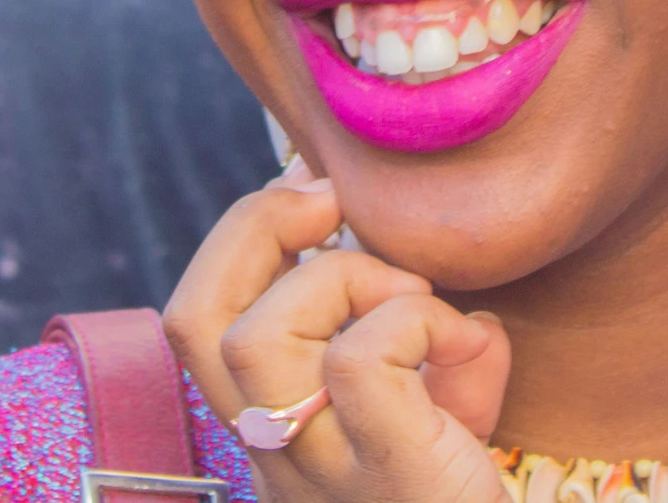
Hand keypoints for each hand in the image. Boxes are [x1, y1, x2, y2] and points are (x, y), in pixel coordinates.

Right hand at [164, 168, 510, 502]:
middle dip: (254, 228)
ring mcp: (321, 468)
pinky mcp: (386, 472)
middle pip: (196, 318)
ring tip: (413, 299)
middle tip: (330, 204)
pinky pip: (360, 361)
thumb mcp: (438, 419)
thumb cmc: (462, 498)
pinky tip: (465, 342)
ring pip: (261, 335)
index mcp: (269, 427)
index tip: (309, 196)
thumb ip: (438, 355)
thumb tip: (474, 313)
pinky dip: (413, 321)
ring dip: (344, 279)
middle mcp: (275, 452)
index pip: (193, 320)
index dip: (236, 237)